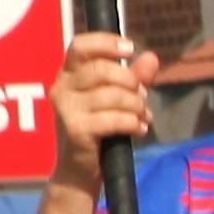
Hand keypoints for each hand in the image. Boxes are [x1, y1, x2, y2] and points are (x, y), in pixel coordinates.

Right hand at [45, 30, 156, 187]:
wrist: (81, 171)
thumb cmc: (100, 131)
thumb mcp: (119, 100)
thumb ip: (135, 78)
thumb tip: (152, 57)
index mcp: (68, 75)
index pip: (80, 46)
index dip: (106, 42)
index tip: (130, 48)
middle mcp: (61, 88)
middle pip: (103, 69)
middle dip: (132, 83)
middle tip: (142, 98)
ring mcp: (66, 109)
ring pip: (113, 95)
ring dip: (137, 106)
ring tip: (142, 117)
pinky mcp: (76, 129)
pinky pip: (114, 118)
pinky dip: (133, 123)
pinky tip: (140, 129)